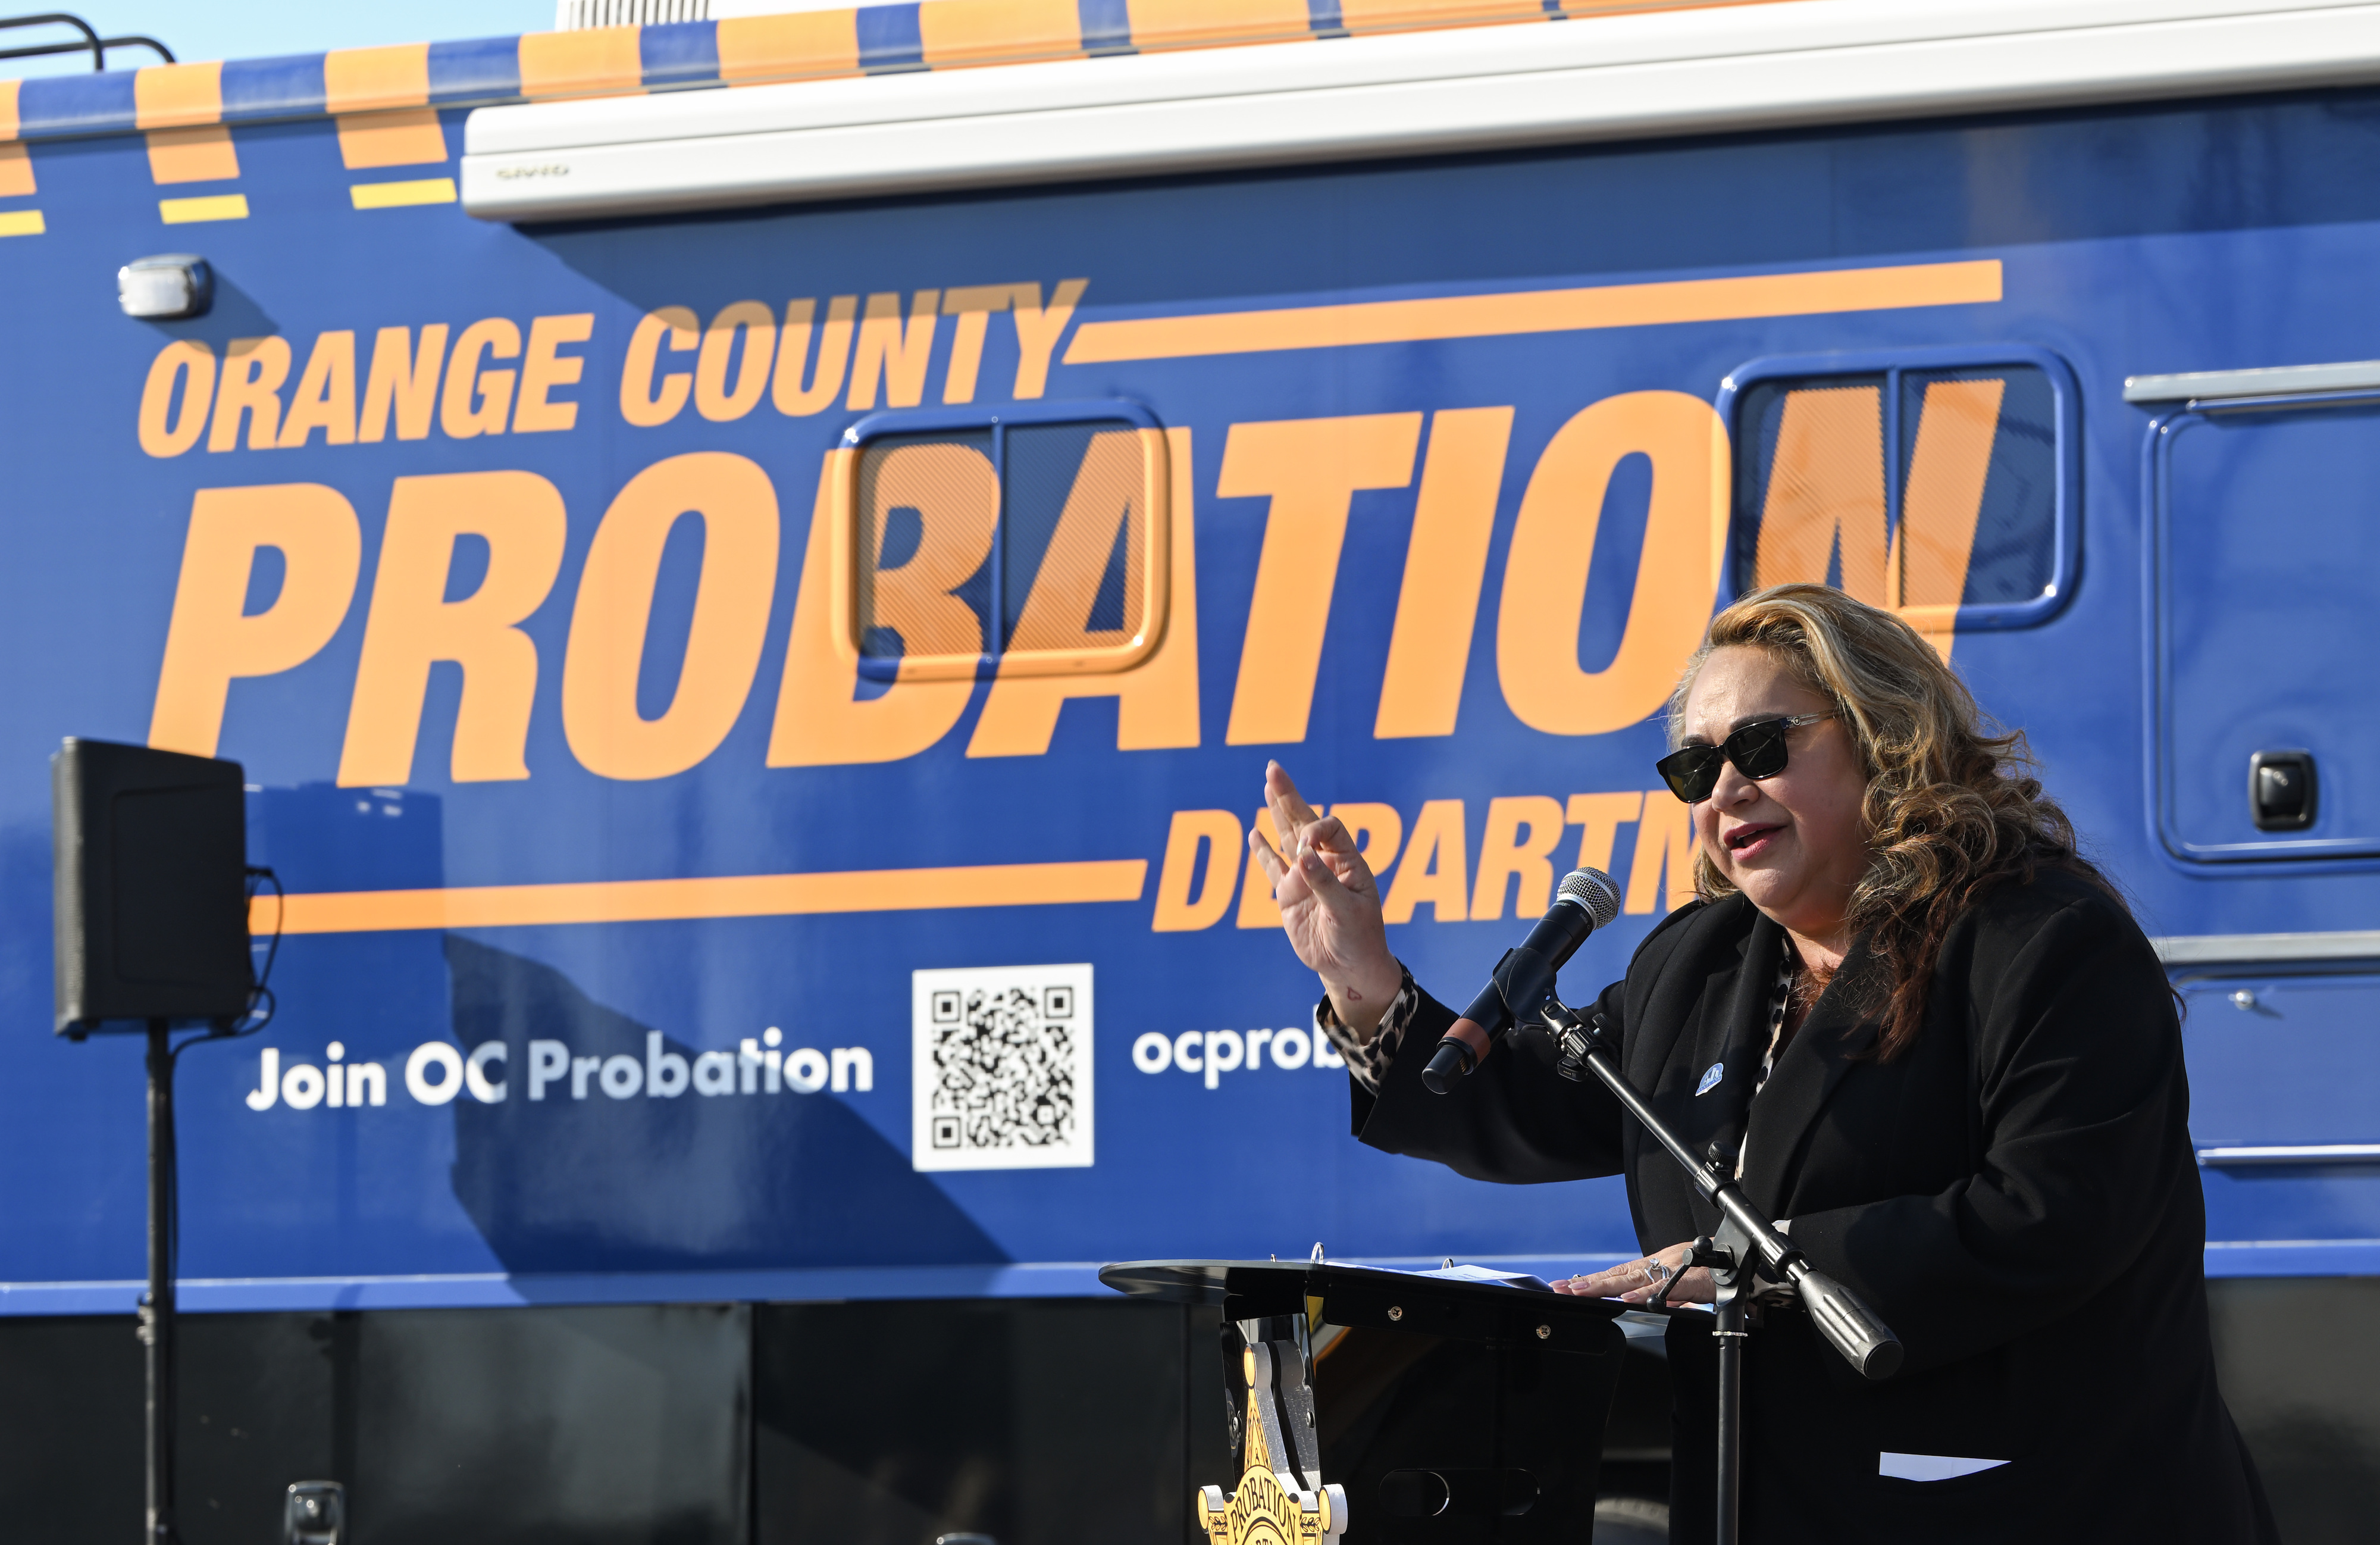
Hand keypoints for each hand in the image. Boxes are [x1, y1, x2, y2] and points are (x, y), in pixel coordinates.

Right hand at [1247, 761, 1401, 1038]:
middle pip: (1304, 822)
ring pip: (1286, 838)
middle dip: (1289, 796)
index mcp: (1347, 861)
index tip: (1306, 844)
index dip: (1315, 828)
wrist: (1349, 967)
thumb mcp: (1348, 911)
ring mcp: (1304, 878)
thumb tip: (1300, 855)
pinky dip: (1262, 851)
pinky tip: (1255, 832)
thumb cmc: (1359, 938)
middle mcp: (1324, 863)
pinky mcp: (1287, 896)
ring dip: (1277, 813)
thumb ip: (1323, 883)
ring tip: (1267, 785)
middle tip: (1273, 768)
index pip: (1329, 829)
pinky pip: (1272, 868)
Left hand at [1551, 1244, 1714, 1304]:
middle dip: (1587, 1282)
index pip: (1617, 1272)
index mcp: (1657, 1265)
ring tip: (1580, 1291)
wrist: (1748, 1269)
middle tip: (1560, 1288)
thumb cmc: (1715, 1277)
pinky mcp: (1691, 1281)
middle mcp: (1661, 1263)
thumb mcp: (1682, 1289)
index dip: (1591, 1279)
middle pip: (1618, 1274)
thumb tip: (1640, 1308)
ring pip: (1634, 1278)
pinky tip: (1626, 1300)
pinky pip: (1666, 1288)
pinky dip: (1645, 1294)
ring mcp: (1674, 1269)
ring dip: (1605, 1286)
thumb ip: (1662, 1298)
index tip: (1565, 1285)